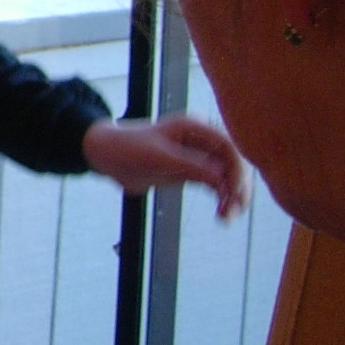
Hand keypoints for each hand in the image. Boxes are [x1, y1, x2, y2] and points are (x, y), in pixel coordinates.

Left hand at [83, 113, 249, 218]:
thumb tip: (221, 177)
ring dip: (231, 196)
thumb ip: (190, 165)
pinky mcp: (191, 171)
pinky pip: (215, 185)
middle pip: (232, 163)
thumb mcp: (158, 157)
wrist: (106, 156)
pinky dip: (221, 199)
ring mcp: (197, 156)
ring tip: (226, 218)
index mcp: (194, 127)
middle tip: (235, 210)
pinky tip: (222, 214)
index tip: (234, 191)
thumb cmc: (128, 148)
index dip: (236, 169)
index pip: (228, 146)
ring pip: (226, 177)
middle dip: (237, 186)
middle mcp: (200, 139)